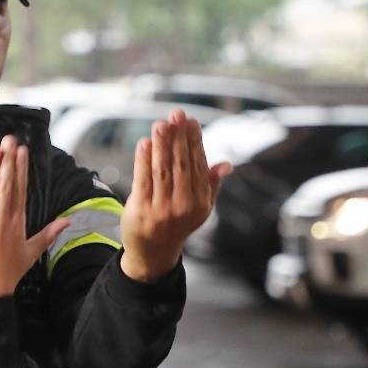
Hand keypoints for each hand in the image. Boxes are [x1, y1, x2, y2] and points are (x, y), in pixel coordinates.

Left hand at [0, 135, 68, 302]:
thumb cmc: (9, 274)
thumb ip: (49, 234)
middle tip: (9, 139)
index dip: (21, 168)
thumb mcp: (32, 253)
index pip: (20, 190)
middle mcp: (2, 221)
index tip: (22, 151)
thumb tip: (69, 220)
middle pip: (6, 185)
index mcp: (18, 224)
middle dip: (8, 160)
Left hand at [121, 109, 231, 281]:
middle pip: (181, 164)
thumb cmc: (176, 223)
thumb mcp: (199, 208)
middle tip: (176, 114)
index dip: (195, 142)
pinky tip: (144, 143)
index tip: (191, 122)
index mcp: (200, 202)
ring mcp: (162, 208)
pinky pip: (143, 180)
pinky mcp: (141, 209)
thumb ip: (210, 185)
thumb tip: (227, 165)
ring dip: (161, 144)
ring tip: (160, 124)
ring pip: (162, 170)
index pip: (198, 166)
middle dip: (178, 137)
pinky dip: (144, 160)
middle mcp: (183, 205)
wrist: (153, 253)